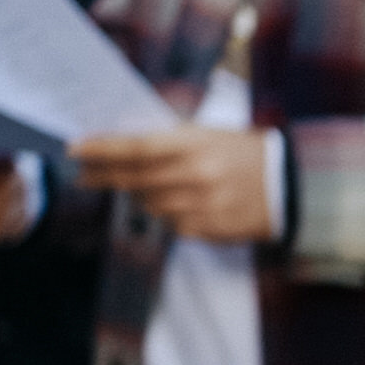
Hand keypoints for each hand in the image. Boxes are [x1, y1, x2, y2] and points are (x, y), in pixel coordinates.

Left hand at [69, 127, 272, 242]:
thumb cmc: (245, 153)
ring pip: (149, 205)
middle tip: (82, 174)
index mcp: (195, 145)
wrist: (290, 186)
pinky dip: (167, 213)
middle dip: (104, 176)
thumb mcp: (208, 134)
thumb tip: (122, 147)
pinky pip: (172, 225)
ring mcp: (202, 206)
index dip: (101, 150)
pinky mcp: (210, 230)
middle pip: (134, 179)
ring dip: (139, 195)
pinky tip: (179, 202)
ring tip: (142, 185)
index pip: (135, 148)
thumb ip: (169, 141)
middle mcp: (195, 176)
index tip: (74, 150)